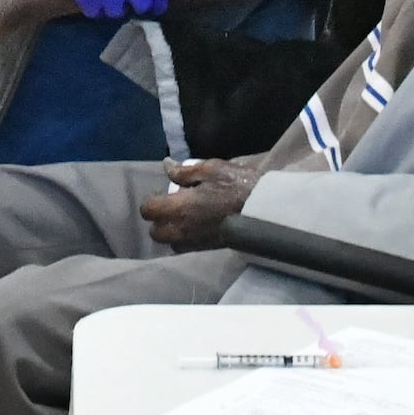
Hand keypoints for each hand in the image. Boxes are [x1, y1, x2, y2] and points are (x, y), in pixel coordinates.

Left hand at [144, 154, 269, 250]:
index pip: (148, 210)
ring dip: (171, 231)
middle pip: (155, 232)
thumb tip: (166, 166)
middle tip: (172, 206)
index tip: (162, 192)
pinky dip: (184, 238)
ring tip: (184, 216)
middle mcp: (182, 229)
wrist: (264, 210)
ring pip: (170, 243)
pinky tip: (196, 224)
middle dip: (158, 220)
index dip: (151, 200)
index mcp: (179, 208)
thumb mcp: (210, 169)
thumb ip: (184, 171)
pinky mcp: (207, 248)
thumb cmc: (237, 186)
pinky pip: (186, 247)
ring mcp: (195, 241)